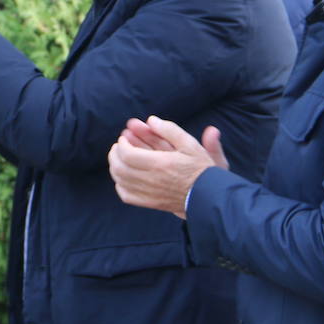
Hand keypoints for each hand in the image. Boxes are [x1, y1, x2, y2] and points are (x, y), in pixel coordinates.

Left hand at [107, 116, 226, 218]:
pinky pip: (126, 195)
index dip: (121, 144)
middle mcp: (152, 180)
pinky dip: (120, 185)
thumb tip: (151, 120)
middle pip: (119, 167)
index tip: (124, 138)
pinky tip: (123, 177)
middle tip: (117, 147)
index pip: (127, 154)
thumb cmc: (200, 168)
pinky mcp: (150, 203)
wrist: (209, 195)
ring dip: (115, 167)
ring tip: (118, 158)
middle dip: (114, 154)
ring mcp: (149, 193)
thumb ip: (170, 130)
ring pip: (120, 181)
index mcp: (160, 163)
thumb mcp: (190, 144)